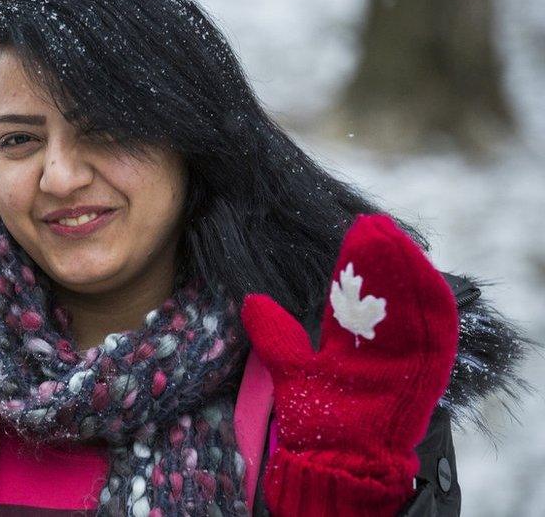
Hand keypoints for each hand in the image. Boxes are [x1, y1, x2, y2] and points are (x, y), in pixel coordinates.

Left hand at [241, 213, 457, 515]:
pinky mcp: (422, 378)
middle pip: (387, 294)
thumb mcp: (291, 369)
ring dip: (405, 274)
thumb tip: (251, 300)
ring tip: (393, 240)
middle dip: (382, 259)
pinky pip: (435, 342)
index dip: (357, 261)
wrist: (337, 464)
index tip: (356, 229)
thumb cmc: (317, 420)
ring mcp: (404, 360)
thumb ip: (276, 335)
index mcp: (354, 340)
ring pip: (411, 309)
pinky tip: (426, 281)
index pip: (359, 291)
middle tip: (373, 224)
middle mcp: (383, 345)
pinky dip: (432, 311)